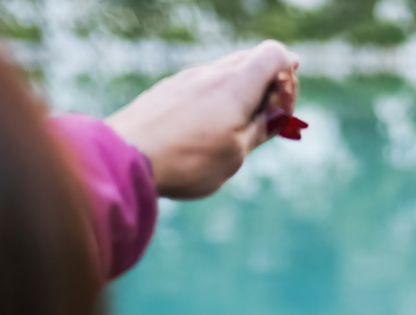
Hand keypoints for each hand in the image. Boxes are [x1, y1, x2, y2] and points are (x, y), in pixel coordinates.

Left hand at [106, 42, 300, 199]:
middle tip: (268, 117)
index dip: (289, 71)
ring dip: (239, 93)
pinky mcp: (167, 90)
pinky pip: (200, 85)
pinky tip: (204, 128)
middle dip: (267, 83)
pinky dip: (214, 99)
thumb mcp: (237, 153)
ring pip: (224, 73)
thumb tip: (278, 111)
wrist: (127, 157)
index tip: (285, 101)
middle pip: (250, 60)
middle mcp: (213, 72)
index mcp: (238, 84)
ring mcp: (186, 79)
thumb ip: (261, 128)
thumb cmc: (189, 161)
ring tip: (236, 128)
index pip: (274, 53)